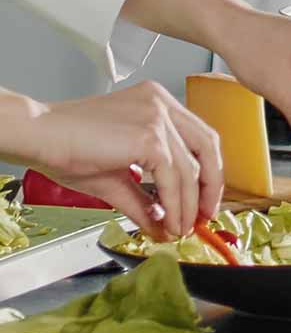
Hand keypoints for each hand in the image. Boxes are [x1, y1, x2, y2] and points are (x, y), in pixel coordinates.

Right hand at [12, 84, 222, 236]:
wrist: (39, 137)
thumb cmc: (68, 149)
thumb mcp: (116, 177)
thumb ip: (144, 199)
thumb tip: (162, 226)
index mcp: (158, 104)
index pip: (199, 137)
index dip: (208, 170)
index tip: (205, 200)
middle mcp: (163, 104)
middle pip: (207, 146)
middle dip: (210, 187)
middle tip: (204, 217)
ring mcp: (158, 117)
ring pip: (190, 167)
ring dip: (188, 205)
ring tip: (180, 229)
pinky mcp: (149, 136)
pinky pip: (172, 176)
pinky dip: (175, 203)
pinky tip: (168, 221)